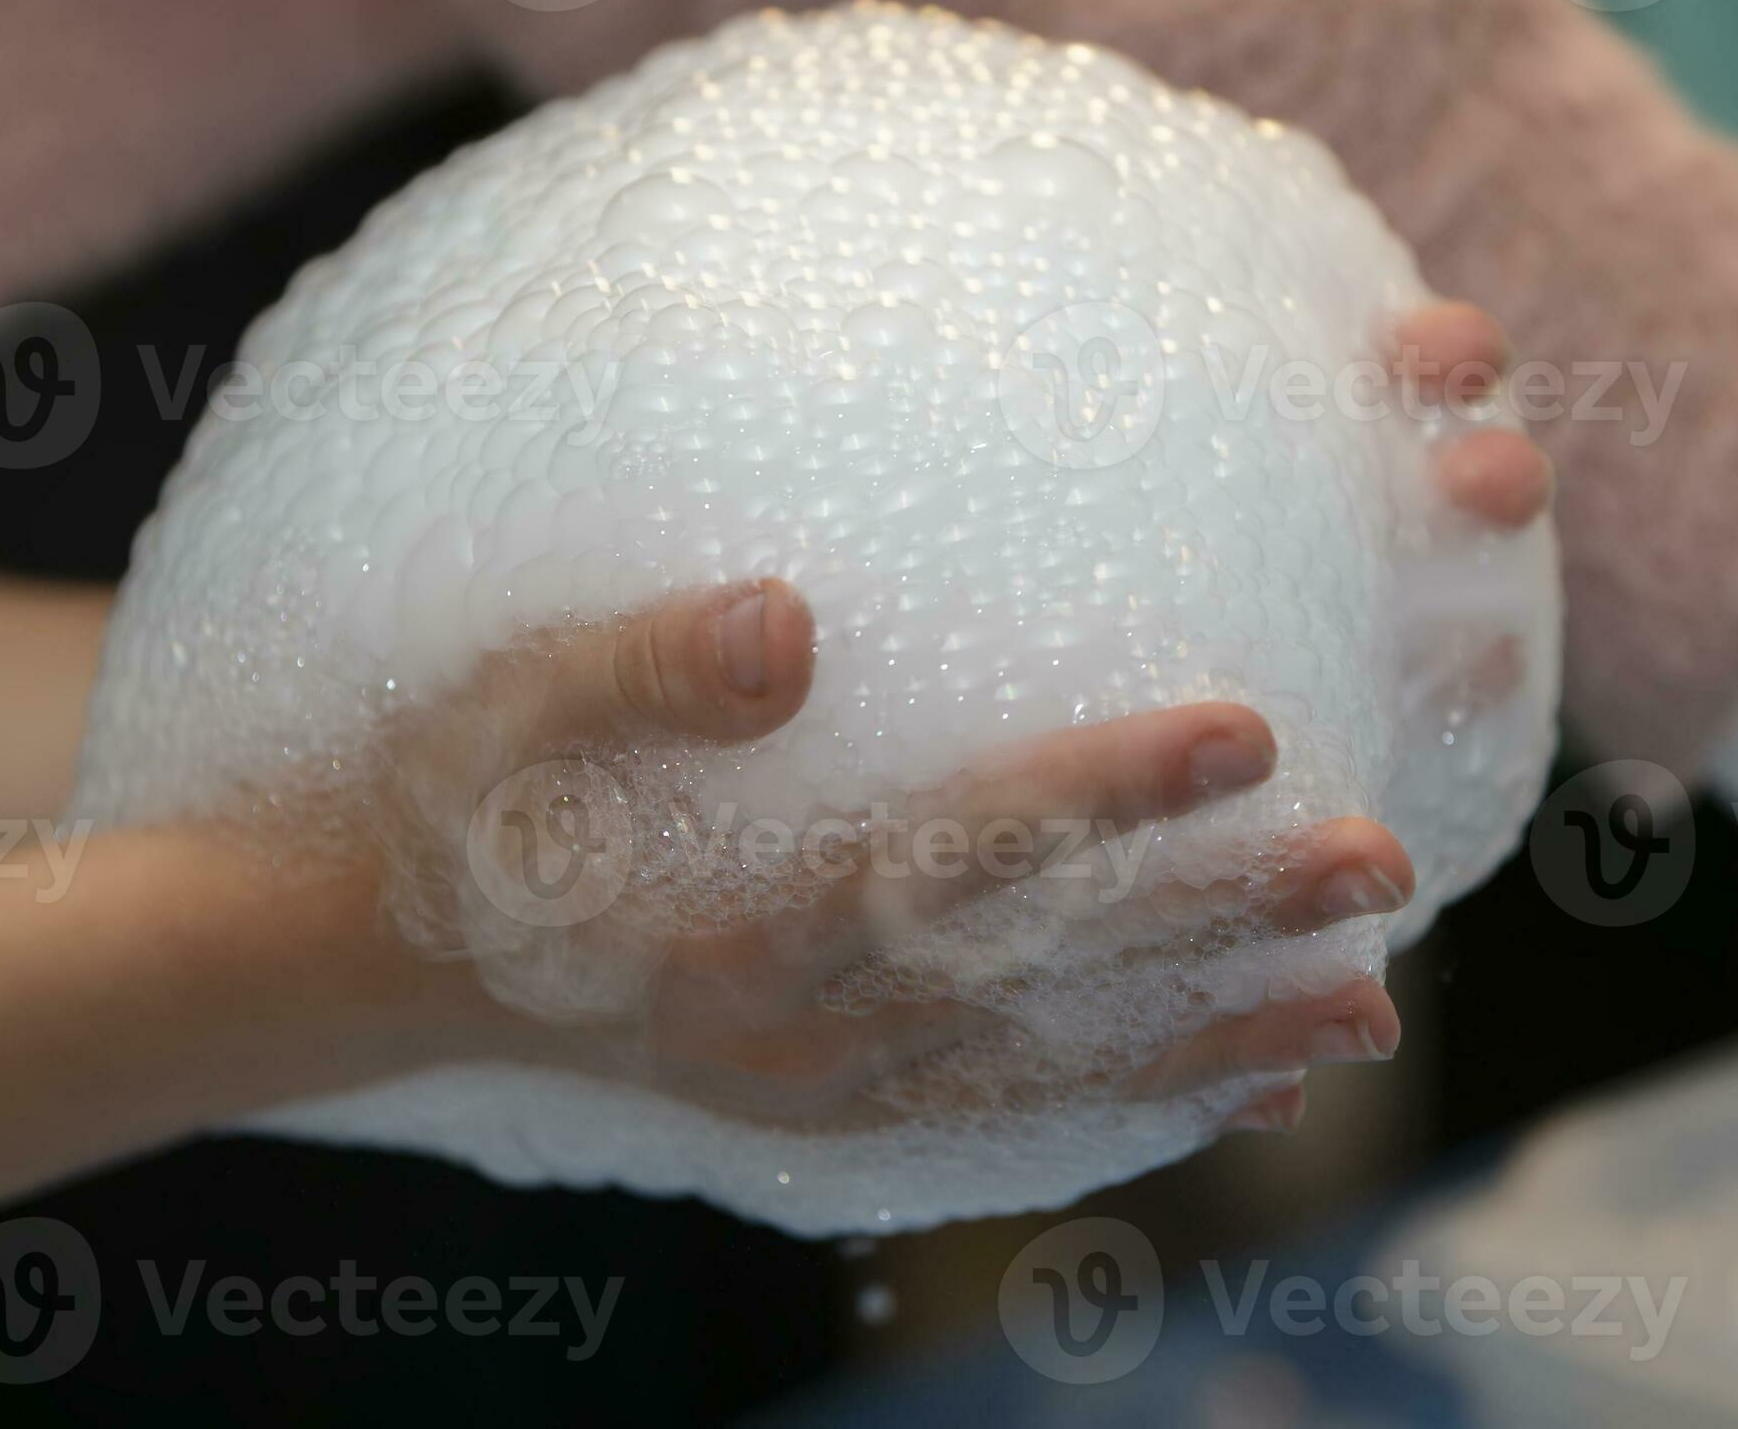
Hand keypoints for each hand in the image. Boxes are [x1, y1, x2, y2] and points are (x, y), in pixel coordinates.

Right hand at [343, 301, 1554, 1133]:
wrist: (357, 962)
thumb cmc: (442, 807)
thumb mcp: (501, 712)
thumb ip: (638, 670)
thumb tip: (790, 617)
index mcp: (727, 930)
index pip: (949, 857)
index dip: (1098, 796)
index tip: (1245, 723)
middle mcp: (789, 1036)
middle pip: (1036, 979)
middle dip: (1213, 924)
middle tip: (1379, 866)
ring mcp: (806, 1091)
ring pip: (1042, 1073)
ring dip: (1208, 1036)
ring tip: (1368, 1000)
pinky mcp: (809, 1110)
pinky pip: (994, 1120)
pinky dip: (1120, 1104)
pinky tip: (1230, 1075)